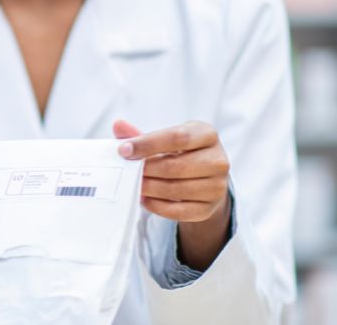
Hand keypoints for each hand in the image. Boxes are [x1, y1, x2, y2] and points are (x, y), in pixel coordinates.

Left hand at [114, 120, 231, 268]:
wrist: (206, 178)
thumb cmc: (182, 153)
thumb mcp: (167, 139)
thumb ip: (143, 135)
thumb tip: (118, 126)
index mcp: (207, 134)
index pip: (176, 137)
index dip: (148, 144)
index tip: (124, 150)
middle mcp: (218, 160)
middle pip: (176, 166)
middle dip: (147, 170)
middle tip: (128, 171)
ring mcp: (217, 186)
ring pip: (176, 190)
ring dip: (150, 188)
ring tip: (134, 185)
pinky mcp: (209, 208)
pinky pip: (179, 211)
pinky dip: (157, 206)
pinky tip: (145, 199)